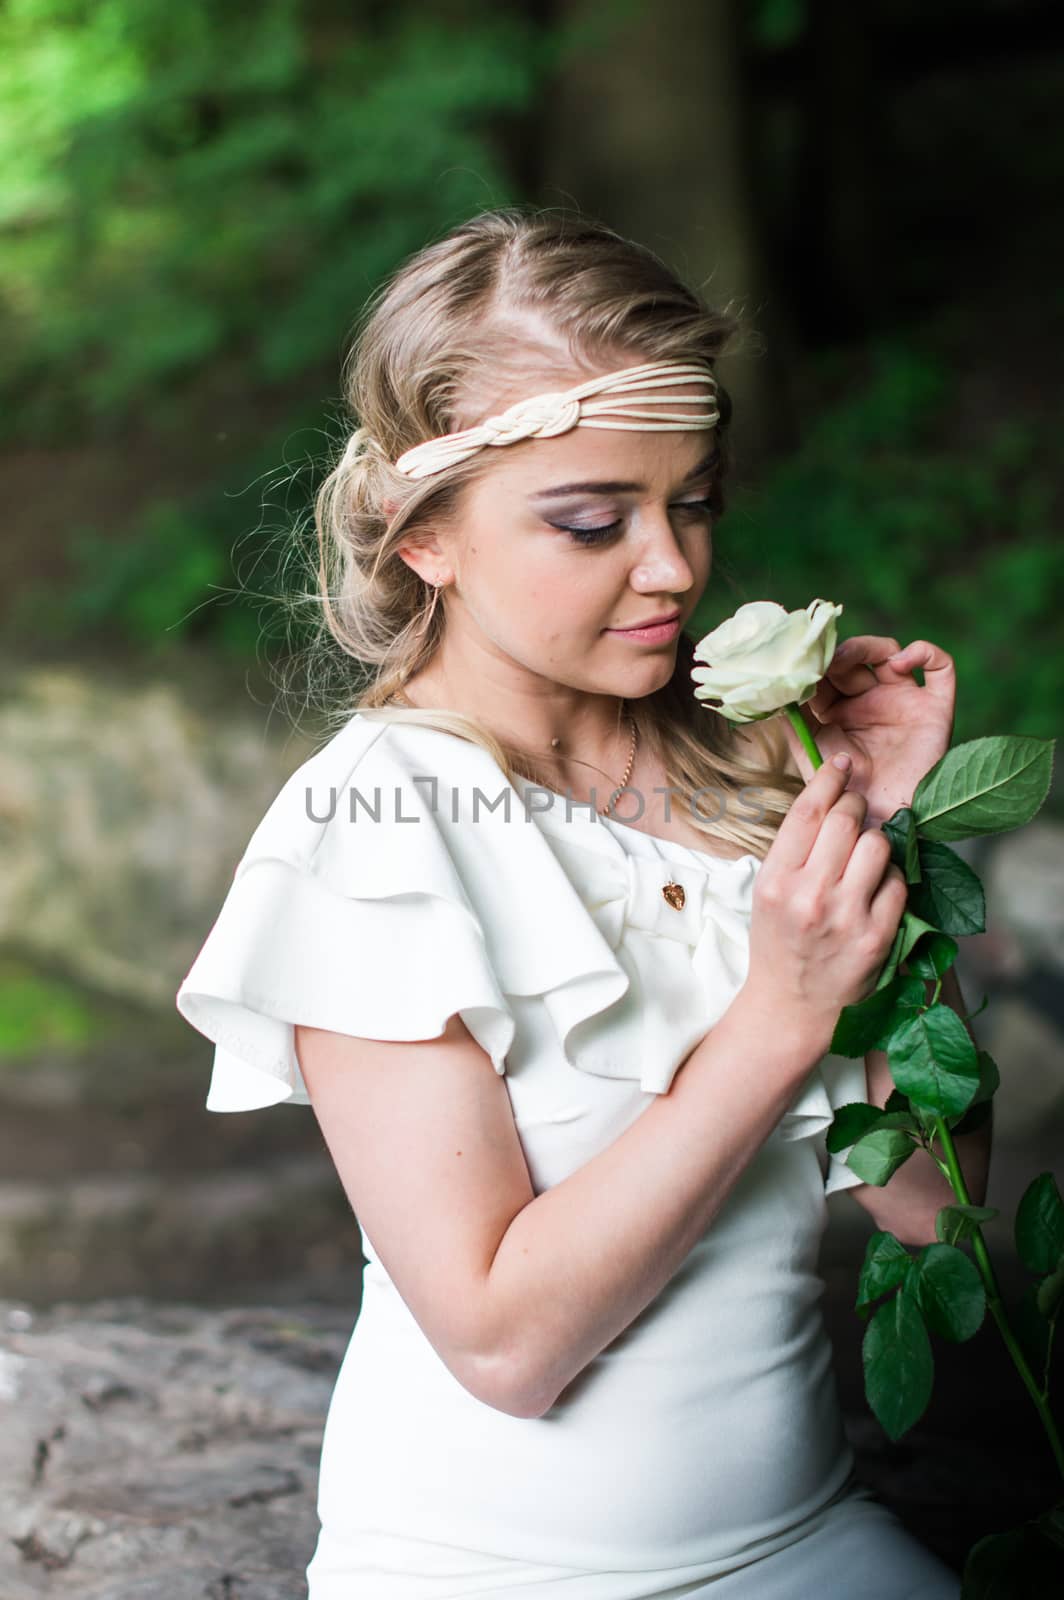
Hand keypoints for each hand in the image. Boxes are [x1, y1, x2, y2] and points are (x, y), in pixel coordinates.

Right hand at [745, 756, 909, 1047]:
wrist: (791, 1005)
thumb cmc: (779, 942)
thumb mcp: (768, 892)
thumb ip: (795, 848)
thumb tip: (831, 797)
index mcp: (777, 881)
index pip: (807, 811)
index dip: (829, 779)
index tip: (842, 766)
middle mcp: (810, 896)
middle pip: (846, 821)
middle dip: (855, 805)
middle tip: (855, 809)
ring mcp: (847, 918)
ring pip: (879, 846)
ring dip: (876, 841)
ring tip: (865, 853)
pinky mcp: (878, 937)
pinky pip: (898, 884)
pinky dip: (891, 878)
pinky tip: (876, 887)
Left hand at [779, 635, 955, 826]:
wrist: (881, 823)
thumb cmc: (843, 793)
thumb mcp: (810, 752)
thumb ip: (794, 719)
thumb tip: (776, 685)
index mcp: (840, 710)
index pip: (828, 671)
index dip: (816, 661)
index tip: (800, 658)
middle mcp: (872, 701)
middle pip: (856, 658)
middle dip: (837, 654)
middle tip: (821, 658)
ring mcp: (904, 702)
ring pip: (891, 652)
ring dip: (869, 646)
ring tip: (847, 658)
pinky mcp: (935, 708)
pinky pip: (940, 668)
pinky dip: (924, 652)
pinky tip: (899, 663)